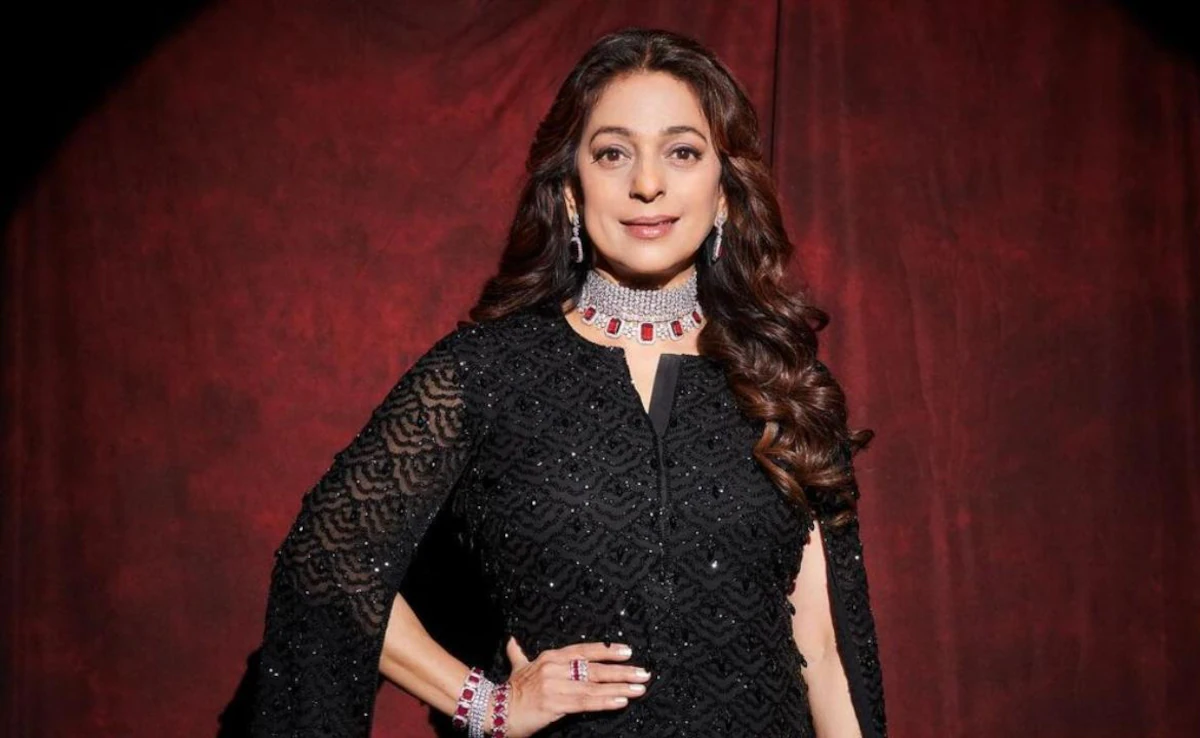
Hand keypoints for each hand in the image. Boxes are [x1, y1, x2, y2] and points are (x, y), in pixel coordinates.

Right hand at [492, 636, 651, 736]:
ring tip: (639, 688)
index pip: (584, 650)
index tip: (627, 651)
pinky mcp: (554, 704)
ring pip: (593, 686)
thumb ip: (519, 655)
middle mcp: (554, 668)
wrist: (493, 710)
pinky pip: (584, 702)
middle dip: (622, 670)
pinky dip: (605, 701)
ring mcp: (555, 686)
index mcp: (550, 657)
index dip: (606, 650)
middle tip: (644, 673)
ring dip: (619, 687)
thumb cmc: (509, 691)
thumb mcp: (518, 668)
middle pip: (594, 668)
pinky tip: (621, 701)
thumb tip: (512, 641)